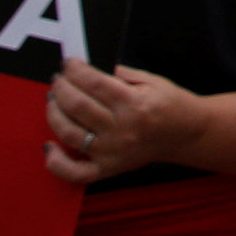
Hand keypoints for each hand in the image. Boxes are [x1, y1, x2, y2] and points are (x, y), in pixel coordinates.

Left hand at [44, 59, 206, 183]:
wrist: (187, 134)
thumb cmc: (170, 104)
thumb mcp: (151, 80)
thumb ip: (119, 74)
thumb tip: (87, 70)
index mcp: (135, 103)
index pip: (94, 83)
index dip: (76, 71)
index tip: (68, 63)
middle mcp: (121, 129)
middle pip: (78, 106)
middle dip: (61, 88)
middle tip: (58, 79)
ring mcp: (112, 151)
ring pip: (69, 133)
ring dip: (54, 114)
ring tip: (53, 100)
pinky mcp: (108, 168)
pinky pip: (75, 172)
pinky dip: (56, 162)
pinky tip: (48, 145)